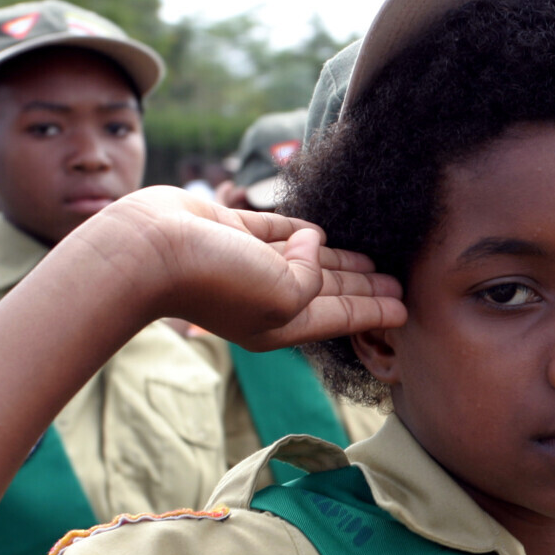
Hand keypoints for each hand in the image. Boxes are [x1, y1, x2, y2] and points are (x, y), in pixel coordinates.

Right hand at [70, 186, 405, 347]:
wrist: (150, 249)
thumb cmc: (218, 280)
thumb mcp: (285, 294)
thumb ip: (315, 277)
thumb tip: (315, 242)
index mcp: (281, 323)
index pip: (341, 317)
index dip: (374, 312)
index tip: (404, 310)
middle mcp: (265, 296)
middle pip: (329, 292)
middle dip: (364, 289)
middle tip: (398, 283)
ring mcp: (247, 263)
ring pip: (306, 261)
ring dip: (339, 261)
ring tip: (371, 261)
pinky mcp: (230, 231)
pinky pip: (275, 231)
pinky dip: (298, 232)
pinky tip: (319, 232)